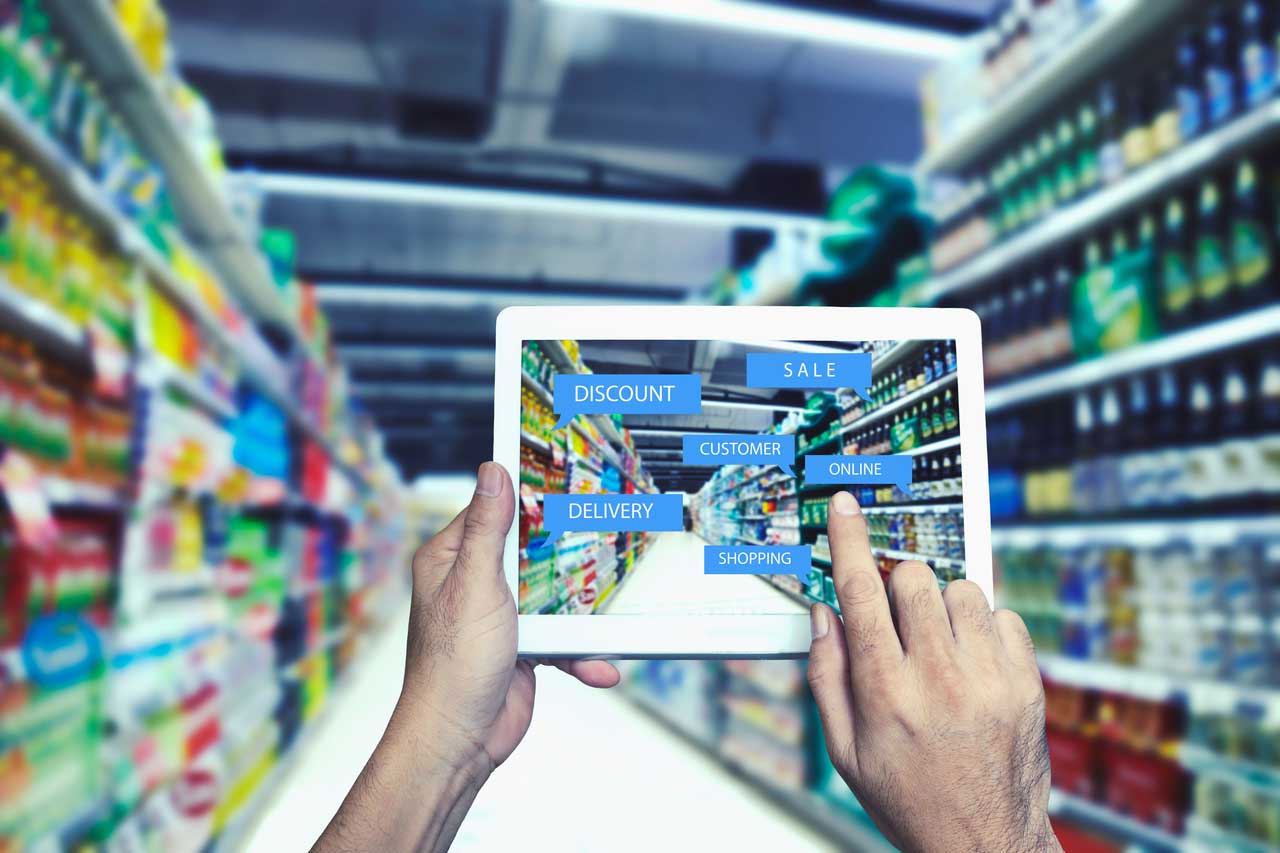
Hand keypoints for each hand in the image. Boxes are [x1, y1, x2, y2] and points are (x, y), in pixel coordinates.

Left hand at [314, 462, 617, 852]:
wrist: (460, 740)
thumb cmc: (452, 666)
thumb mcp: (475, 584)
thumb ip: (487, 529)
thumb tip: (492, 472)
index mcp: (452, 559)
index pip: (492, 510)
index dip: (525, 495)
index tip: (559, 474)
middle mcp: (474, 583)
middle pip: (531, 549)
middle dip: (566, 551)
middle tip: (601, 530)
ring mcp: (501, 615)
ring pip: (553, 594)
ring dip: (580, 611)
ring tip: (608, 605)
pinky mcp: (524, 647)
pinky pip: (562, 638)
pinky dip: (582, 652)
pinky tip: (599, 664)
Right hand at [806, 491, 1059, 852]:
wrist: (984, 842)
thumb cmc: (907, 797)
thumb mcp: (844, 750)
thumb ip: (826, 676)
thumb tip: (824, 614)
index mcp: (884, 692)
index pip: (860, 594)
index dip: (849, 541)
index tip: (846, 506)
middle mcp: (937, 677)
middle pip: (913, 578)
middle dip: (898, 585)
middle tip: (897, 618)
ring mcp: (988, 677)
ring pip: (960, 588)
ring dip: (942, 603)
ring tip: (938, 645)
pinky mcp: (1025, 682)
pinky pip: (1003, 614)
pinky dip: (984, 625)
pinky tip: (972, 660)